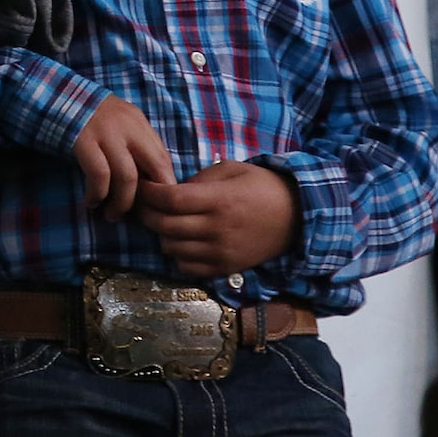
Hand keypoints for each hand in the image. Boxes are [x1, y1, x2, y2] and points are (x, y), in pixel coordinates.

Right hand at [72, 96, 175, 221]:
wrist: (54, 94)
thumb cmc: (89, 115)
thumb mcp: (119, 122)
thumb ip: (135, 145)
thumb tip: (153, 181)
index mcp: (138, 122)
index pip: (164, 159)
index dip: (165, 187)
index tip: (156, 206)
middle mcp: (127, 126)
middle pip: (154, 167)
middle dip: (150, 198)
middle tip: (139, 216)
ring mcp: (105, 132)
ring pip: (127, 175)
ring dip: (122, 202)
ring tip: (113, 215)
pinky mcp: (83, 140)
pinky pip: (98, 174)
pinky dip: (98, 193)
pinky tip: (92, 202)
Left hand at [135, 161, 300, 277]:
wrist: (297, 216)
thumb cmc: (262, 186)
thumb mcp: (231, 169)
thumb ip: (200, 179)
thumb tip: (171, 189)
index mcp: (219, 200)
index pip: (170, 199)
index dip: (149, 193)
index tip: (140, 186)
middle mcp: (217, 229)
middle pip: (165, 226)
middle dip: (146, 213)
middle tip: (141, 203)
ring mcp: (221, 252)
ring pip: (172, 248)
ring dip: (161, 234)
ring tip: (162, 221)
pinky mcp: (226, 268)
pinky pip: (187, 268)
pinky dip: (176, 255)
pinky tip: (180, 241)